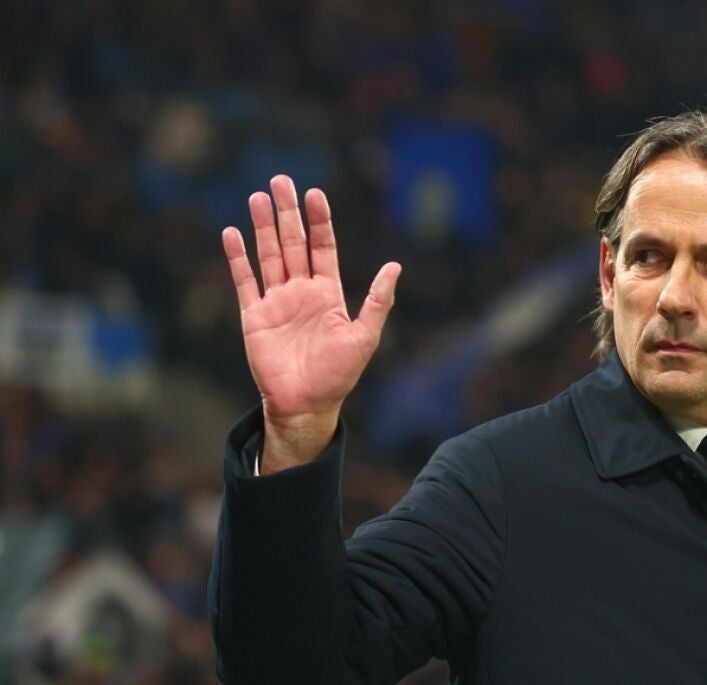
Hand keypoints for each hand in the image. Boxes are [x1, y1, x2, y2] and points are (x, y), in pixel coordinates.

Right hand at [222, 175, 400, 471]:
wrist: (306, 404)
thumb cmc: (339, 374)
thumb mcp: (365, 336)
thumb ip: (377, 300)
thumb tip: (396, 266)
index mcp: (328, 293)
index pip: (323, 247)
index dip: (319, 221)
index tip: (315, 193)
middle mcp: (301, 291)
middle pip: (293, 242)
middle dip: (287, 213)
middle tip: (280, 180)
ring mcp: (276, 301)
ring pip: (268, 255)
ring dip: (262, 227)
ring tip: (258, 196)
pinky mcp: (253, 316)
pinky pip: (244, 281)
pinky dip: (237, 258)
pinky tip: (232, 233)